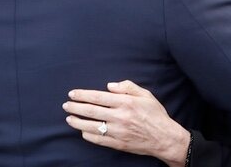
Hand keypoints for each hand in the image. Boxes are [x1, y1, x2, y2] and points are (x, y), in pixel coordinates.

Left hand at [63, 80, 189, 166]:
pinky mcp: (118, 144)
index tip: (72, 94)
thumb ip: (127, 87)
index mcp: (125, 103)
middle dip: (75, 107)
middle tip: (66, 105)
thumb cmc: (155, 114)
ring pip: (92, 127)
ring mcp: (118, 132)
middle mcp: (119, 117)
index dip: (82, 95)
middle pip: (91, 111)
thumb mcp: (145, 95)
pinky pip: (99, 140)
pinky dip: (88, 135)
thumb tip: (109, 86)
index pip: (98, 97)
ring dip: (77, 122)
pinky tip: (83, 132)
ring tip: (69, 118)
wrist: (165, 138)